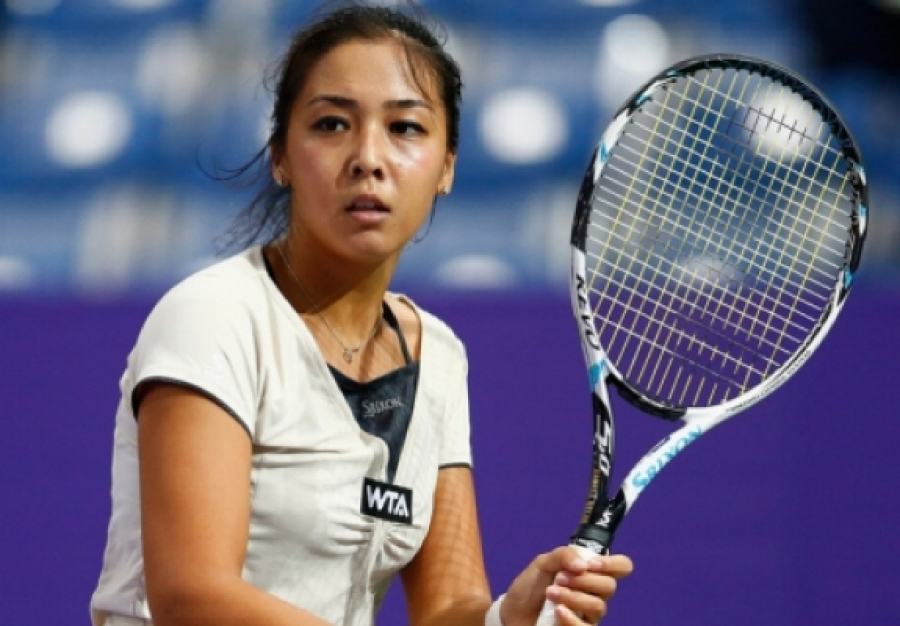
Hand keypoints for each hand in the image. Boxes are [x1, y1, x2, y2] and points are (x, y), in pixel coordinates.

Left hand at [500, 546, 632, 625]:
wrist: (511, 613)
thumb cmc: (530, 587)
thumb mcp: (542, 563)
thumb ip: (563, 555)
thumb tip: (584, 564)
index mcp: (589, 572)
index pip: (621, 566)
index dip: (613, 564)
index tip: (591, 564)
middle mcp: (594, 593)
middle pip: (609, 586)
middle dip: (584, 580)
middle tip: (559, 578)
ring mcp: (588, 615)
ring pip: (598, 606)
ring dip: (573, 597)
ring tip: (550, 593)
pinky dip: (572, 618)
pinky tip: (558, 611)